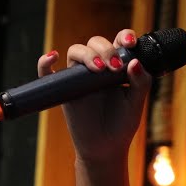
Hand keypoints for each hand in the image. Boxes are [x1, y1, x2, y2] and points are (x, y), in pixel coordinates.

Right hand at [36, 29, 152, 162]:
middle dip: (105, 49)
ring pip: (75, 51)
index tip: (129, 44)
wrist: (105, 148)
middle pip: (95, 43)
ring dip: (86, 54)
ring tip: (98, 69)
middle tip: (114, 67)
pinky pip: (47, 72)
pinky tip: (53, 57)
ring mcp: (79, 77)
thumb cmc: (123, 124)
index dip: (124, 36)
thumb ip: (140, 83)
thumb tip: (134, 62)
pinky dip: (45, 62)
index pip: (118, 41)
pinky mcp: (63, 89)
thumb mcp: (136, 104)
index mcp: (117, 65)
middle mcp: (97, 67)